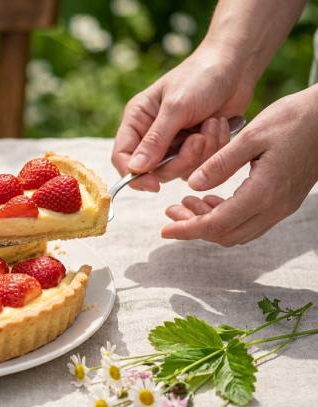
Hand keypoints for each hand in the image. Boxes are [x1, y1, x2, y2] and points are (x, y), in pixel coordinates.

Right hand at [111, 45, 253, 190]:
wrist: (235, 67)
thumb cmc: (200, 78)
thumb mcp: (176, 108)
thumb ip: (155, 140)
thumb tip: (135, 170)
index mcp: (137, 120)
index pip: (122, 157)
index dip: (134, 175)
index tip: (154, 185)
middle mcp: (152, 134)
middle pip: (154, 170)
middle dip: (181, 160)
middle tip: (198, 140)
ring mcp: (174, 143)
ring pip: (180, 170)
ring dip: (201, 151)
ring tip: (212, 124)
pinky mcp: (195, 147)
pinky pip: (201, 164)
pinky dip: (214, 147)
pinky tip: (218, 125)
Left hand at [161, 86, 317, 245]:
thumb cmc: (293, 119)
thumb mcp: (252, 136)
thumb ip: (221, 163)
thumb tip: (192, 185)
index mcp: (263, 193)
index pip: (216, 224)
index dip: (187, 230)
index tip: (164, 229)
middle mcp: (274, 207)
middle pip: (226, 234)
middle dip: (194, 228)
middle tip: (170, 212)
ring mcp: (282, 207)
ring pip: (238, 232)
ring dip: (209, 223)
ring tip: (185, 204)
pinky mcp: (285, 201)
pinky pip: (250, 221)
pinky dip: (226, 217)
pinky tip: (210, 198)